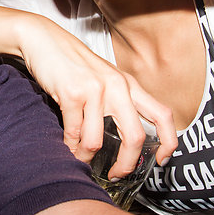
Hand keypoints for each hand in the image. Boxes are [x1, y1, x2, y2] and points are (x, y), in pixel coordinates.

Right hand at [18, 16, 176, 178]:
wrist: (45, 40)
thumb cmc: (74, 63)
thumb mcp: (105, 77)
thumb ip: (118, 100)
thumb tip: (127, 138)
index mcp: (129, 84)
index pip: (163, 115)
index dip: (168, 142)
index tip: (160, 161)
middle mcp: (118, 86)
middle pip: (134, 137)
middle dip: (126, 164)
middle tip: (116, 174)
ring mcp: (95, 90)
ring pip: (97, 141)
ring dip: (87, 157)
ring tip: (81, 158)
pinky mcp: (72, 93)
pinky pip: (73, 133)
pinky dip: (69, 145)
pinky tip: (66, 145)